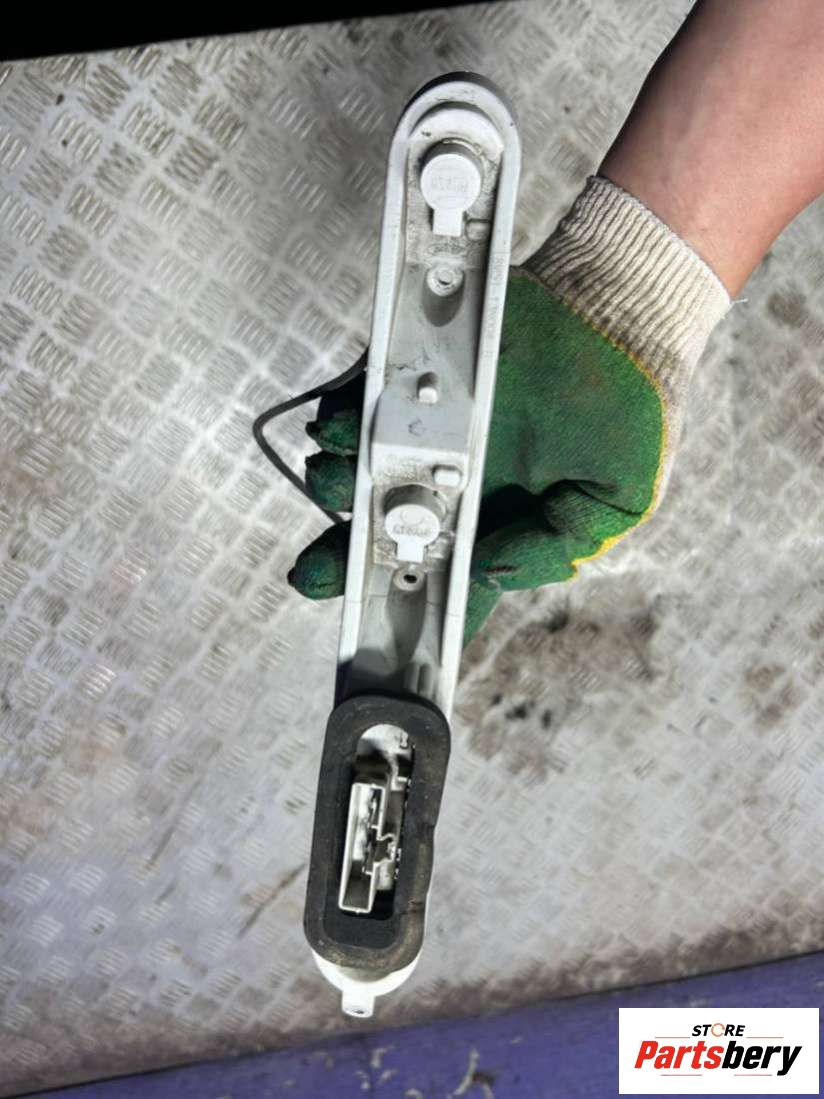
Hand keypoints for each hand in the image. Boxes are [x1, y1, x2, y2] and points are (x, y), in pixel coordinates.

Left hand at [286, 177, 728, 641]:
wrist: (622, 316)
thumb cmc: (628, 414)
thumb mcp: (614, 503)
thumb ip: (553, 547)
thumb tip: (484, 570)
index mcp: (494, 520)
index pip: (443, 576)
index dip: (406, 609)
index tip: (370, 633)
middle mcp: (452, 482)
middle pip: (382, 533)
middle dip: (342, 558)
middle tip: (317, 572)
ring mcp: (429, 431)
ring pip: (363, 469)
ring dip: (339, 483)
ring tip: (334, 480)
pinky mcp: (415, 376)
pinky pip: (363, 400)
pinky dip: (342, 416)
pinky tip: (336, 430)